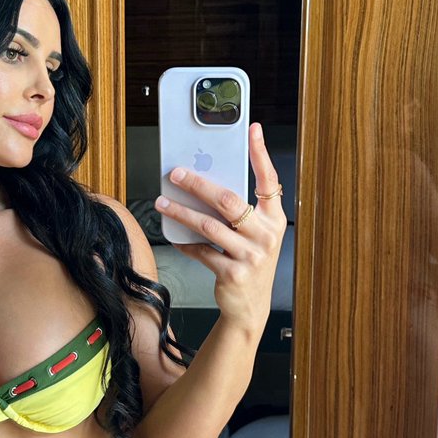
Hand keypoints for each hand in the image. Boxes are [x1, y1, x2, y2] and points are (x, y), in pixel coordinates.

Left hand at [154, 122, 286, 333]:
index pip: (268, 180)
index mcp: (274, 220)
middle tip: (176, 173)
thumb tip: (206, 183)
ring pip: (208, 225)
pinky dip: (185, 243)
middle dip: (198, 184)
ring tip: (162, 203)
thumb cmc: (250, 263)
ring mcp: (251, 256)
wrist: (251, 307)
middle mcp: (266, 236)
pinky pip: (201, 251)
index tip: (252, 130)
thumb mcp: (254, 235)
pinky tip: (174, 236)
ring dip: (181, 212)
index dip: (261, 154)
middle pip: (228, 201)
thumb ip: (240, 212)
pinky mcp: (233, 274)